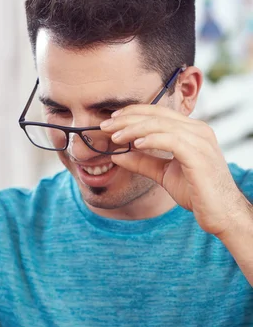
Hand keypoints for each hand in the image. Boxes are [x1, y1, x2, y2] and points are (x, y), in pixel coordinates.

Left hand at [101, 105, 247, 236]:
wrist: (220, 213)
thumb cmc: (197, 193)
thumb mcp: (164, 174)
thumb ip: (143, 162)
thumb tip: (118, 155)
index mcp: (192, 131)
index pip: (159, 113)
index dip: (133, 113)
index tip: (111, 120)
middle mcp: (198, 130)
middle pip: (158, 115)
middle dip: (128, 118)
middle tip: (105, 126)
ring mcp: (201, 141)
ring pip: (161, 124)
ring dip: (134, 129)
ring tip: (115, 137)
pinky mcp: (199, 156)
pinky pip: (171, 140)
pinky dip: (151, 139)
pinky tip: (134, 144)